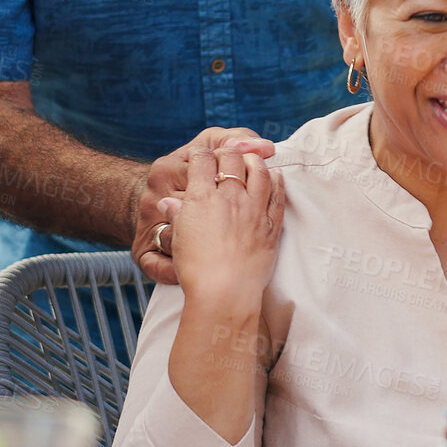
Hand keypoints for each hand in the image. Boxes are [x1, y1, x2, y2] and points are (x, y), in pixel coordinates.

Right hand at [133, 128, 277, 283]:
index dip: (200, 154)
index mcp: (202, 198)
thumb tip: (168, 202)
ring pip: (259, 170)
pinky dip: (276, 180)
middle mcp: (230, 198)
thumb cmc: (196, 269)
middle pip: (232, 159)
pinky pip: (278, 194)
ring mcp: (254, 210)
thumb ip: (176, 215)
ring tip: (250, 161)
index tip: (201, 158)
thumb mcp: (178, 238)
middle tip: (225, 157)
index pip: (202, 159)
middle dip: (227, 153)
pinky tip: (274, 176)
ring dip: (254, 161)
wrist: (224, 294)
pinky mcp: (272, 225)